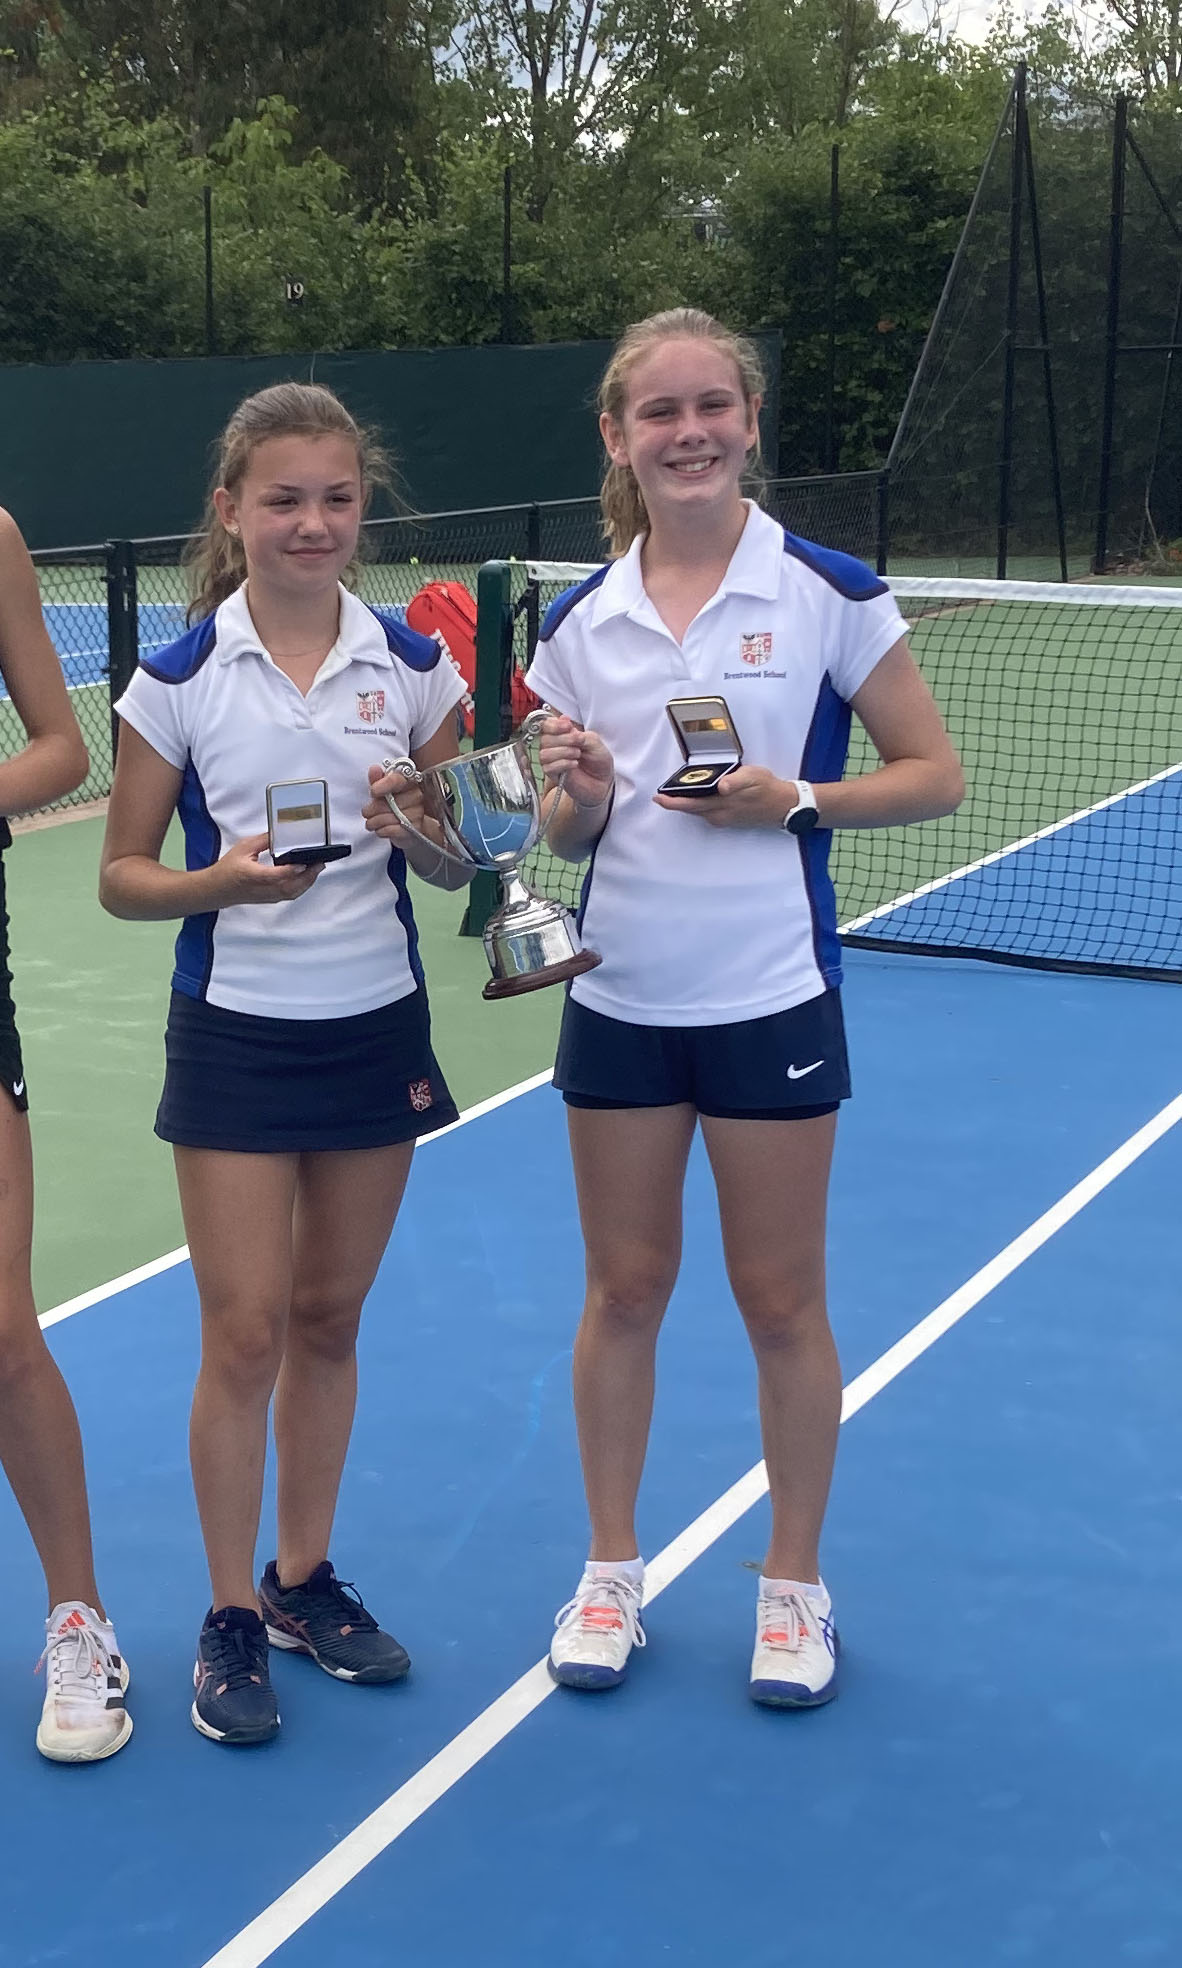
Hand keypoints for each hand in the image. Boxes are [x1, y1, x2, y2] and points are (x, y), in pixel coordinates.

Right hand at [207, 833, 321, 905]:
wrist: (217, 889)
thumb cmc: (227, 869)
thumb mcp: (243, 848)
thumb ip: (263, 841)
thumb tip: (281, 834)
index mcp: (252, 875)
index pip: (274, 876)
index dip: (289, 871)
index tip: (302, 863)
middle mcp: (261, 888)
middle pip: (289, 887)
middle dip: (307, 876)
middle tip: (319, 863)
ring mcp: (267, 896)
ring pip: (291, 893)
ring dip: (307, 882)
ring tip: (317, 868)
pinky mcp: (270, 899)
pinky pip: (289, 895)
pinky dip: (301, 887)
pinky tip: (307, 877)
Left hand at [363, 762, 449, 851]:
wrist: (406, 825)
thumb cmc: (393, 804)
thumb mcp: (382, 790)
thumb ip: (377, 779)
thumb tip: (374, 769)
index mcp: (407, 780)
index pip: (396, 780)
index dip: (383, 786)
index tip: (373, 792)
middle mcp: (416, 795)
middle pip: (391, 802)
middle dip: (374, 809)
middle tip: (367, 812)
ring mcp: (418, 811)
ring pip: (391, 817)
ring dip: (375, 822)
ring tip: (371, 822)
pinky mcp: (416, 827)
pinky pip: (394, 829)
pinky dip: (382, 830)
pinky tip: (380, 829)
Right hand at [537, 715, 614, 808]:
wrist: (603, 781)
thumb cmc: (598, 760)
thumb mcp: (593, 741)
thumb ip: (578, 732)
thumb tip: (564, 720)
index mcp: (561, 734)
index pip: (546, 725)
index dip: (554, 725)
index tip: (568, 726)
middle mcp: (553, 747)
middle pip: (544, 739)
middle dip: (563, 739)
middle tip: (579, 743)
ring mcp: (552, 762)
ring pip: (544, 754)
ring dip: (563, 752)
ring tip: (578, 754)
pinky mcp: (553, 776)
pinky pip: (548, 768)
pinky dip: (563, 764)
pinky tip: (574, 764)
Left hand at [655, 766, 796, 828]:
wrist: (784, 806)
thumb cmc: (768, 788)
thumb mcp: (754, 777)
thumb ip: (736, 780)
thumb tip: (723, 786)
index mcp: (723, 803)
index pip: (691, 804)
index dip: (673, 801)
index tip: (658, 797)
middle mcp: (720, 814)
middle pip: (692, 810)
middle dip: (675, 803)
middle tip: (662, 796)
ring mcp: (725, 819)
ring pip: (699, 812)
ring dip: (688, 805)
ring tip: (677, 794)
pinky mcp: (729, 820)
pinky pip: (708, 814)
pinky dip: (700, 806)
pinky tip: (700, 798)